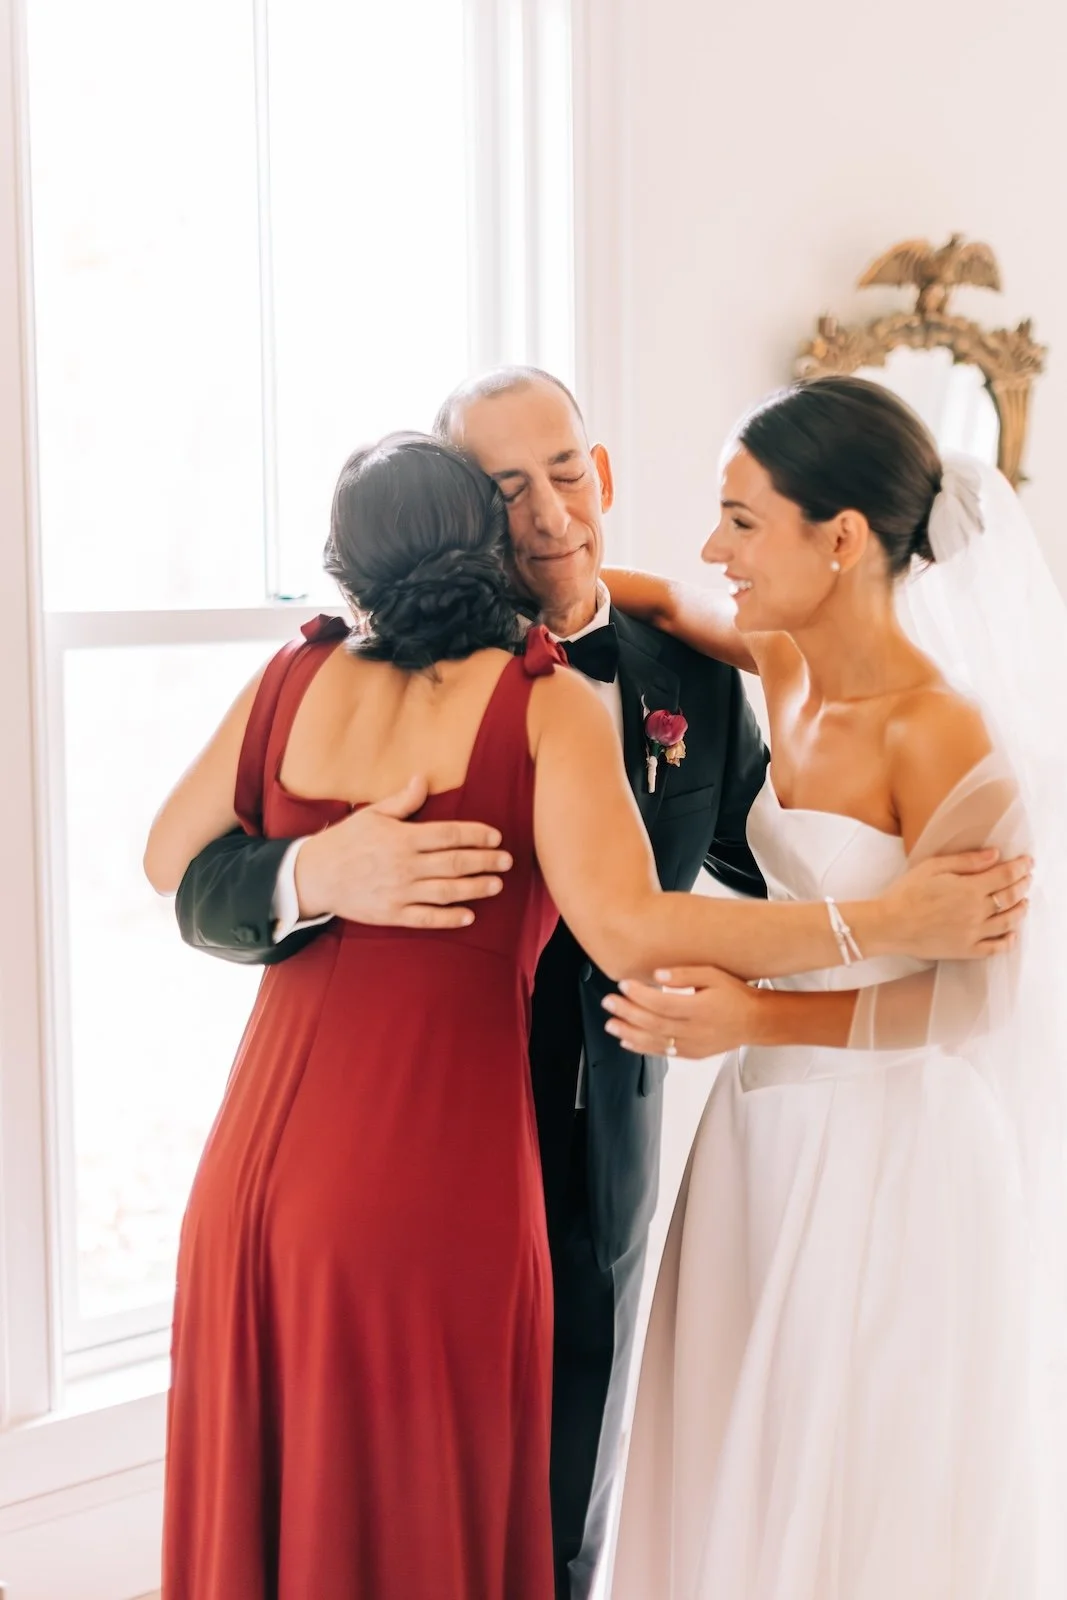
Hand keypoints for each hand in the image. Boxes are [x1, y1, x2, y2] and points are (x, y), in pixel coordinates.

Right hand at [294, 775, 512, 928]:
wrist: (315, 876)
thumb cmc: (345, 841)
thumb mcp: (371, 815)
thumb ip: (402, 801)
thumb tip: (422, 779)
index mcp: (402, 838)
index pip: (448, 834)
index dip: (475, 835)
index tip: (496, 836)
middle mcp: (405, 865)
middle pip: (454, 863)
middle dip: (484, 861)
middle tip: (507, 861)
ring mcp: (399, 892)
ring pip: (446, 891)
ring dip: (474, 888)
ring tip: (496, 885)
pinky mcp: (392, 914)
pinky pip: (426, 918)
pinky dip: (449, 918)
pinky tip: (469, 916)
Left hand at [601, 966, 757, 1058]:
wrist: (754, 1021)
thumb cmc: (734, 994)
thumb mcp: (713, 975)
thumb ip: (684, 974)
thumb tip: (656, 976)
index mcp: (701, 1008)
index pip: (664, 1004)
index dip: (641, 995)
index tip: (623, 984)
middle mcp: (696, 1030)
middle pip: (655, 1023)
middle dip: (628, 1013)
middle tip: (609, 1002)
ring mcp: (693, 1046)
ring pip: (656, 1042)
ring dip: (630, 1033)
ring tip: (611, 1024)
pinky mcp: (692, 1054)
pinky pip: (664, 1053)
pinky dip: (643, 1048)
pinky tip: (627, 1041)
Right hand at [880, 849, 1032, 960]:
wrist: (889, 925)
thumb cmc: (906, 893)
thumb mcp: (933, 867)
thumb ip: (966, 861)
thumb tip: (995, 855)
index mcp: (969, 889)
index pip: (1005, 876)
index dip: (1020, 867)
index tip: (1027, 862)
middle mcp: (976, 912)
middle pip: (1011, 897)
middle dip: (1023, 884)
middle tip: (1026, 878)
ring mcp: (973, 934)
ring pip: (1009, 922)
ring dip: (1021, 910)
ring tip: (1023, 901)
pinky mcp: (966, 951)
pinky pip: (996, 948)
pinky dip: (1009, 940)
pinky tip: (1012, 932)